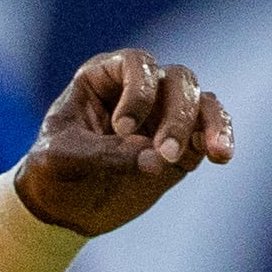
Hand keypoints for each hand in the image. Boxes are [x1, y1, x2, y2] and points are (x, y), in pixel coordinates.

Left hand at [12, 50, 232, 238]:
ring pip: (201, 101)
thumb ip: (102, 154)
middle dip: (176, 116)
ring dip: (208, 125)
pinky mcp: (182, 142)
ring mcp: (164, 114)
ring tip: (213, 153)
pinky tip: (220, 156)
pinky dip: (219, 137)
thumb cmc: (51, 170)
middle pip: (178, 81)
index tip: (123, 129)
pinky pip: (210, 128)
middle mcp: (139, 88)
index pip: (136, 63)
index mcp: (102, 78)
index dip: (138, 91)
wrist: (62, 207)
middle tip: (163, 154)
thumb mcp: (59, 158)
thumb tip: (155, 160)